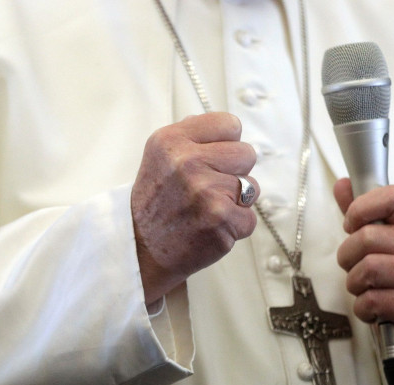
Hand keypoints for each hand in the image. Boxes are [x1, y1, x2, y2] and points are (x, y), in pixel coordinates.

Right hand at [132, 113, 258, 305]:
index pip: (229, 124)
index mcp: (172, 140)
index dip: (226, 144)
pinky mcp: (221, 220)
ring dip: (236, 201)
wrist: (141, 250)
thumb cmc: (156, 204)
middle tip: (209, 189)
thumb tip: (228, 126)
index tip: (212, 160)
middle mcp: (187, 162)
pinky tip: (211, 228)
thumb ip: (192, 136)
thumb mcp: (160, 157)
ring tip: (207, 209)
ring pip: (252, 186)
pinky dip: (236, 226)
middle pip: (247, 153)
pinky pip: (251, 217)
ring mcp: (205, 191)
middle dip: (235, 172)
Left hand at [333, 179, 393, 384]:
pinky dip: (363, 308)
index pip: (392, 196)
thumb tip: (342, 183)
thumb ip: (363, 214)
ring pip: (368, 270)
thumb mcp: (384, 242)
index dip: (360, 208)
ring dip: (354, 285)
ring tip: (365, 289)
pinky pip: (373, 300)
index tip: (351, 225)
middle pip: (368, 238)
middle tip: (354, 267)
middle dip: (348, 257)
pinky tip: (374, 309)